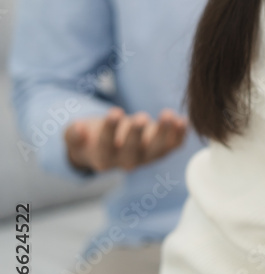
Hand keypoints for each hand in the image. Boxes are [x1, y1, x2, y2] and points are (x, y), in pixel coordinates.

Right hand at [64, 107, 187, 172]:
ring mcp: (146, 158)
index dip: (110, 131)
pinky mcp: (162, 150)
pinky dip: (180, 135)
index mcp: (103, 159)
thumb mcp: (75, 134)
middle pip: (133, 153)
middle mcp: (126, 162)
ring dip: (165, 134)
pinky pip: (174, 146)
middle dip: (137, 135)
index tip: (114, 111)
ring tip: (168, 114)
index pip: (106, 147)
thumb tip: (79, 129)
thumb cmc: (91, 136)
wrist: (110, 142)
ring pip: (158, 150)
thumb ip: (73, 134)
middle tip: (141, 117)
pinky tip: (183, 120)